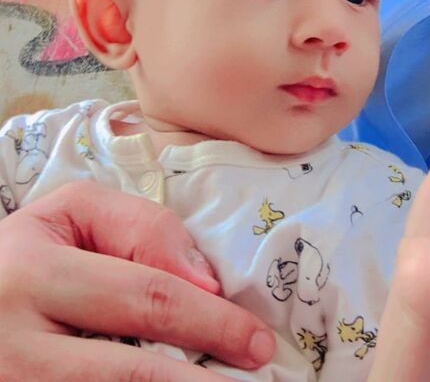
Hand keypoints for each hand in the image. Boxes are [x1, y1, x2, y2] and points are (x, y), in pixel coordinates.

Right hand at [0, 180, 274, 380]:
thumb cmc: (24, 255)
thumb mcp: (70, 214)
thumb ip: (138, 226)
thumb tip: (203, 280)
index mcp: (33, 277)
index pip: (144, 298)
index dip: (208, 319)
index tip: (254, 337)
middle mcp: (17, 347)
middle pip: (133, 372)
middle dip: (205, 379)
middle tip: (256, 373)